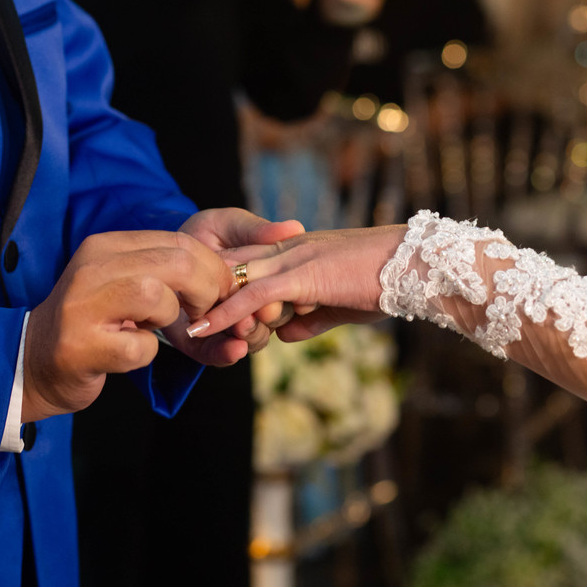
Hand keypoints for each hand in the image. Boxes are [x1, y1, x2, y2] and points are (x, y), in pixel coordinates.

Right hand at [22, 230, 234, 421]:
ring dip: (171, 320)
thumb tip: (223, 274)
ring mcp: (83, 307)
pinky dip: (146, 354)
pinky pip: (142, 346)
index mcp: (104, 246)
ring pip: (158, 297)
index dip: (212, 267)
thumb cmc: (91, 323)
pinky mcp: (83, 347)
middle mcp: (91, 268)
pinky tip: (126, 353)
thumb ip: (160, 270)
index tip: (220, 291)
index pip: (178, 240)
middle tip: (203, 314)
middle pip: (176, 262)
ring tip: (153, 330)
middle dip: (206, 290)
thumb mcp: (120, 283)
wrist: (31, 361)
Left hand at [172, 208, 304, 360]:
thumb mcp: (231, 223)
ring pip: (251, 340)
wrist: (164, 246)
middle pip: (271, 320)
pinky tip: (234, 348)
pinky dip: (227, 353)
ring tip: (243, 325)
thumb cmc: (204, 231)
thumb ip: (257, 230)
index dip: (286, 297)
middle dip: (268, 318)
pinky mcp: (201, 341)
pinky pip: (216, 355)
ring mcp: (228, 325)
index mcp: (265, 280)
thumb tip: (294, 228)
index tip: (286, 295)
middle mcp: (251, 306)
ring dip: (251, 335)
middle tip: (263, 312)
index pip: (284, 294)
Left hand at [188, 224, 406, 342]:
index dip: (218, 286)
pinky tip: (203, 330)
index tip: (193, 308)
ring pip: (234, 281)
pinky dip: (225, 314)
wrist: (415, 265)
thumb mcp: (341, 305)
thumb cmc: (387, 283)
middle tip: (171, 316)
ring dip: (204, 306)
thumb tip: (286, 335)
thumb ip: (312, 318)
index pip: (246, 264)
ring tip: (176, 328)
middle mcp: (287, 251)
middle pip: (229, 267)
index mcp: (296, 253)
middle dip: (199, 292)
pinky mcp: (300, 277)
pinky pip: (252, 297)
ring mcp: (291, 261)